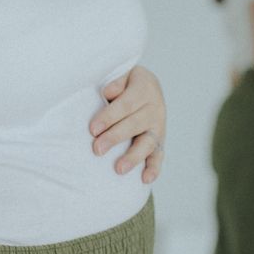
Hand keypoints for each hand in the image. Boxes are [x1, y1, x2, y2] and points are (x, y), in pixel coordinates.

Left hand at [89, 64, 166, 183]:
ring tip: (118, 169)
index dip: (109, 117)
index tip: (92, 129)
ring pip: (148, 142)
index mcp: (144, 88)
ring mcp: (159, 126)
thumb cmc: (125, 82)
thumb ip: (116, 82)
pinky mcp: (160, 140)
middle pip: (135, 124)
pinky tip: (145, 180)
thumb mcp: (122, 74)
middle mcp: (155, 107)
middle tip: (97, 149)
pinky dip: (153, 168)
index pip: (126, 104)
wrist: (147, 86)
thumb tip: (108, 93)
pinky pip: (159, 155)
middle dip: (115, 138)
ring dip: (133, 156)